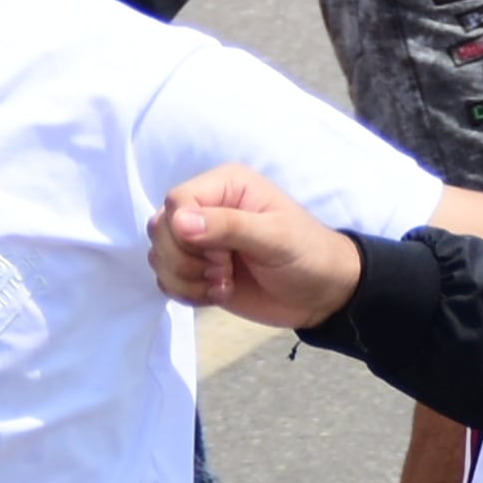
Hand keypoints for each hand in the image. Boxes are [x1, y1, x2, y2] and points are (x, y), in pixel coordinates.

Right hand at [148, 164, 367, 329]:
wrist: (323, 295)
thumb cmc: (307, 255)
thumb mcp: (275, 237)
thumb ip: (228, 226)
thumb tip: (177, 222)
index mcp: (225, 187)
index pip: (176, 201)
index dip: (184, 232)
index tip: (218, 255)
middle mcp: (207, 209)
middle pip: (160, 229)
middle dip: (184, 260)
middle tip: (223, 271)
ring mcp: (200, 242)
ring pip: (159, 256)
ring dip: (185, 279)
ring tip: (222, 285)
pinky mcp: (198, 271)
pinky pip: (167, 279)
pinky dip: (186, 292)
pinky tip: (217, 295)